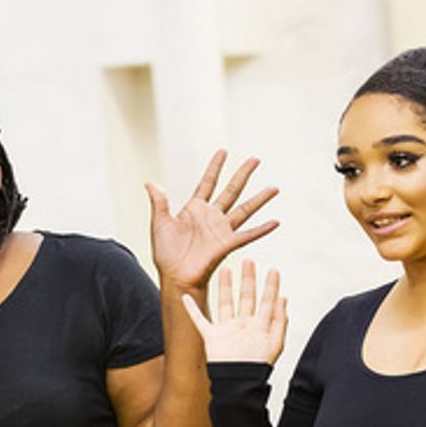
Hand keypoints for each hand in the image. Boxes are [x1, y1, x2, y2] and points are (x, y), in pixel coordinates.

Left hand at [146, 150, 278, 289]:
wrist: (174, 276)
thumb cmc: (166, 254)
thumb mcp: (159, 223)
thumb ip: (159, 202)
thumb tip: (150, 182)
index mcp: (195, 209)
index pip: (208, 182)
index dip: (215, 167)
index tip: (224, 151)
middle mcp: (212, 217)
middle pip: (232, 190)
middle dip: (243, 174)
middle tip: (256, 159)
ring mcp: (221, 230)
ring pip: (245, 209)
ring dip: (260, 199)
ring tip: (275, 188)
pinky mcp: (227, 244)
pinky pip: (248, 235)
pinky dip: (262, 229)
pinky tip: (275, 222)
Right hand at [181, 260, 287, 364]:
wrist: (238, 382)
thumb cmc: (258, 366)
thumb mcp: (275, 343)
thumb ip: (279, 320)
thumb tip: (283, 298)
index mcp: (259, 326)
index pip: (267, 301)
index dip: (271, 286)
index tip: (273, 270)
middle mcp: (243, 325)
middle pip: (246, 297)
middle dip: (248, 279)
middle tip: (249, 261)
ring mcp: (227, 330)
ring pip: (226, 303)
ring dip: (225, 287)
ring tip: (225, 269)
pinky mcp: (211, 336)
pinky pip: (200, 320)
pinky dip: (192, 309)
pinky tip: (186, 297)